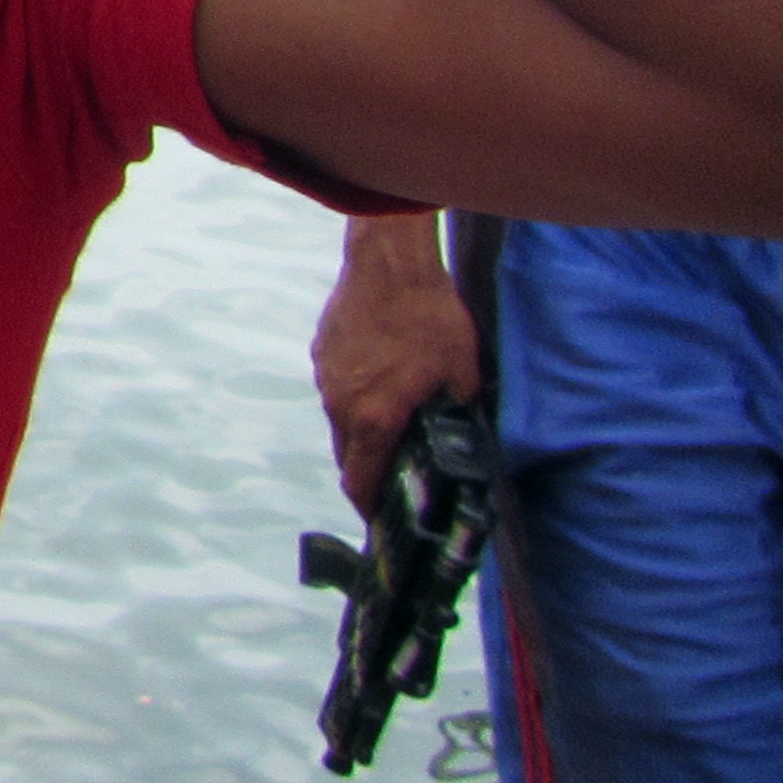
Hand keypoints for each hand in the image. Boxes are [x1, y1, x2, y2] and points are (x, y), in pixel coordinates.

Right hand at [311, 214, 482, 511]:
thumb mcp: (461, 373)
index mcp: (374, 418)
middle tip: (400, 468)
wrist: (388, 261)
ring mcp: (326, 375)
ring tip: (396, 412)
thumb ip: (455, 411)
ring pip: (342, 419)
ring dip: (364, 427)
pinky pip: (337, 386)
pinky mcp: (322, 350)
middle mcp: (341, 403)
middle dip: (370, 468)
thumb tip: (461, 431)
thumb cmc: (428, 318)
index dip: (370, 507)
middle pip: (347, 454)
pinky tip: (383, 373)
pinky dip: (356, 393)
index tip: (383, 520)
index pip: (360, 480)